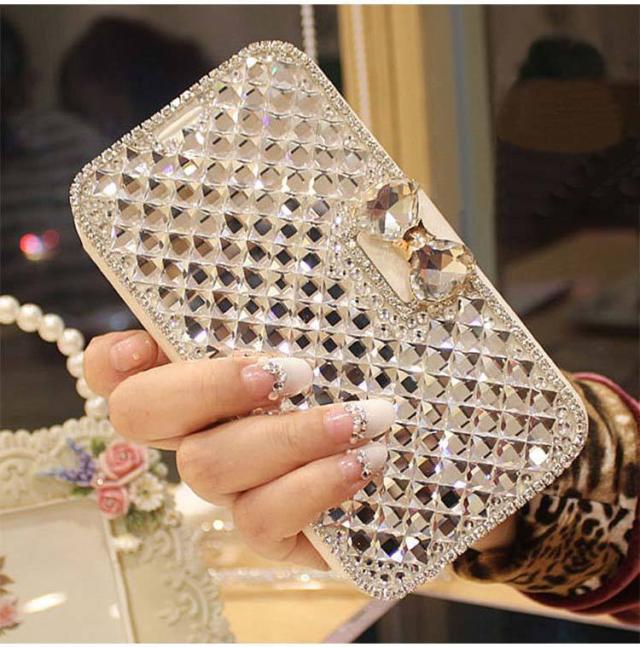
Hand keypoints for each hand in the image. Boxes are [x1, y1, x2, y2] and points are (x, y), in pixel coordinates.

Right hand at [84, 330, 393, 569]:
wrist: (408, 454)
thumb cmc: (366, 375)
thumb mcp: (340, 328)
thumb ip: (314, 300)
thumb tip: (340, 240)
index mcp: (201, 377)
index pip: (116, 369)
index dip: (110, 359)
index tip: (141, 343)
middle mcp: (198, 429)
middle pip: (140, 413)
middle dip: (208, 386)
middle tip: (290, 371)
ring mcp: (227, 484)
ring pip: (204, 467)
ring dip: (287, 438)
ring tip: (359, 419)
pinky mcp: (266, 530)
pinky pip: (257, 520)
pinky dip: (312, 487)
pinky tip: (364, 462)